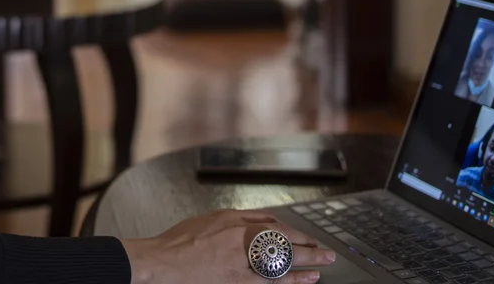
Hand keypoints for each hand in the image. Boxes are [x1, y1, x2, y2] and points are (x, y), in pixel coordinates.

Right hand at [120, 209, 334, 282]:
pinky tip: (298, 281)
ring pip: (279, 267)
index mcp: (237, 224)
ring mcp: (240, 265)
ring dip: (303, 269)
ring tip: (319, 270)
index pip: (277, 228)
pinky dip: (286, 281)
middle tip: (328, 255)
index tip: (310, 238)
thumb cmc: (184, 238)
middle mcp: (242, 244)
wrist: (165, 261)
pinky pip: (266, 282)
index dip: (297, 234)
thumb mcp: (215, 216)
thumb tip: (269, 219)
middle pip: (284, 247)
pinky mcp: (235, 281)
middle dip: (309, 251)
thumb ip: (244, 216)